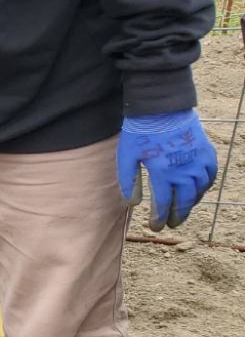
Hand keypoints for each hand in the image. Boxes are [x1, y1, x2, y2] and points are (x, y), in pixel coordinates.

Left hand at [117, 110, 217, 230]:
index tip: (155, 227)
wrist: (162, 109)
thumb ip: (129, 182)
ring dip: (191, 203)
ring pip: (199, 191)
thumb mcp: (127, 158)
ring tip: (182, 210)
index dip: (159, 219)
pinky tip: (197, 191)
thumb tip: (133, 204)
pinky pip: (210, 176)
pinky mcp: (206, 153)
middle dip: (177, 215)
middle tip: (171, 224)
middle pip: (184, 202)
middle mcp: (184, 171)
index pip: (163, 205)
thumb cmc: (140, 133)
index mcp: (163, 173)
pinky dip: (204, 187)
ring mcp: (198, 162)